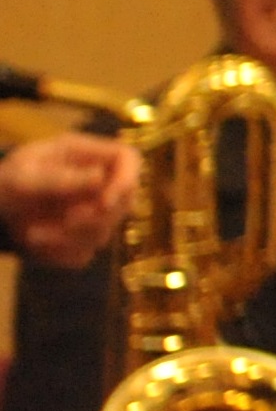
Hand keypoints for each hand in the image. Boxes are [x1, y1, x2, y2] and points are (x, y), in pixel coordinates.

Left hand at [0, 131, 138, 269]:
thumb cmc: (4, 184)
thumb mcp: (22, 177)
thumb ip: (59, 177)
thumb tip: (100, 177)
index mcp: (85, 156)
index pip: (128, 159)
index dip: (128, 180)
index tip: (105, 203)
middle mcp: (98, 184)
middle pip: (124, 203)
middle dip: (95, 219)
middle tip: (66, 222)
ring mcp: (93, 214)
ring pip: (104, 234)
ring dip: (68, 239)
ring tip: (34, 234)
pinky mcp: (82, 240)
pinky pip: (84, 254)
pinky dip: (60, 253)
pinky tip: (39, 242)